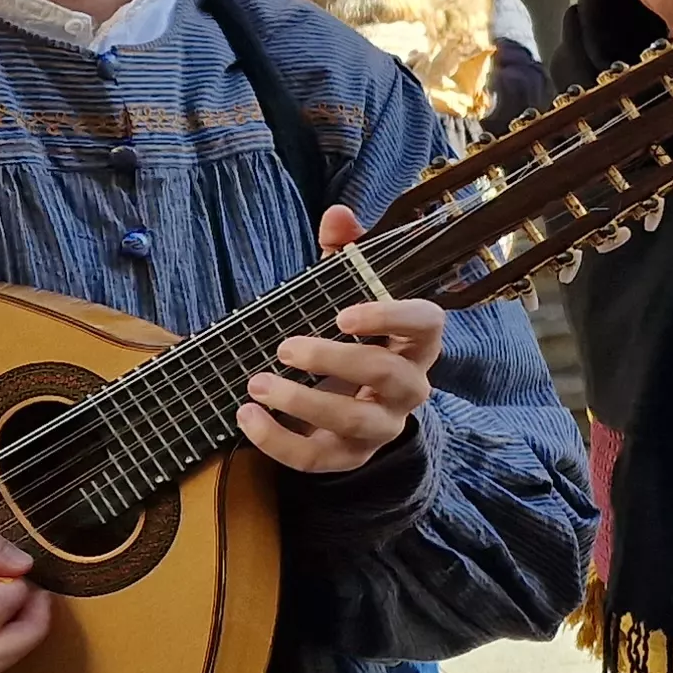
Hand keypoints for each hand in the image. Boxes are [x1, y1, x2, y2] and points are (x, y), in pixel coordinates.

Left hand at [239, 205, 445, 473]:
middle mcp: (408, 388)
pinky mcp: (347, 458)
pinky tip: (246, 417)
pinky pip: (318, 459)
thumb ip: (345, 255)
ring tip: (257, 383)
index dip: (391, 318)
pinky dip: (277, 441)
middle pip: (386, 374)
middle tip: (285, 345)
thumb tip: (337, 213)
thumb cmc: (351, 342)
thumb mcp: (347, 296)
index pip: (427, 325)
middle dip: (333, 359)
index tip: (344, 314)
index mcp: (414, 344)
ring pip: (354, 420)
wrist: (351, 410)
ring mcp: (380, 427)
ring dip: (302, 402)